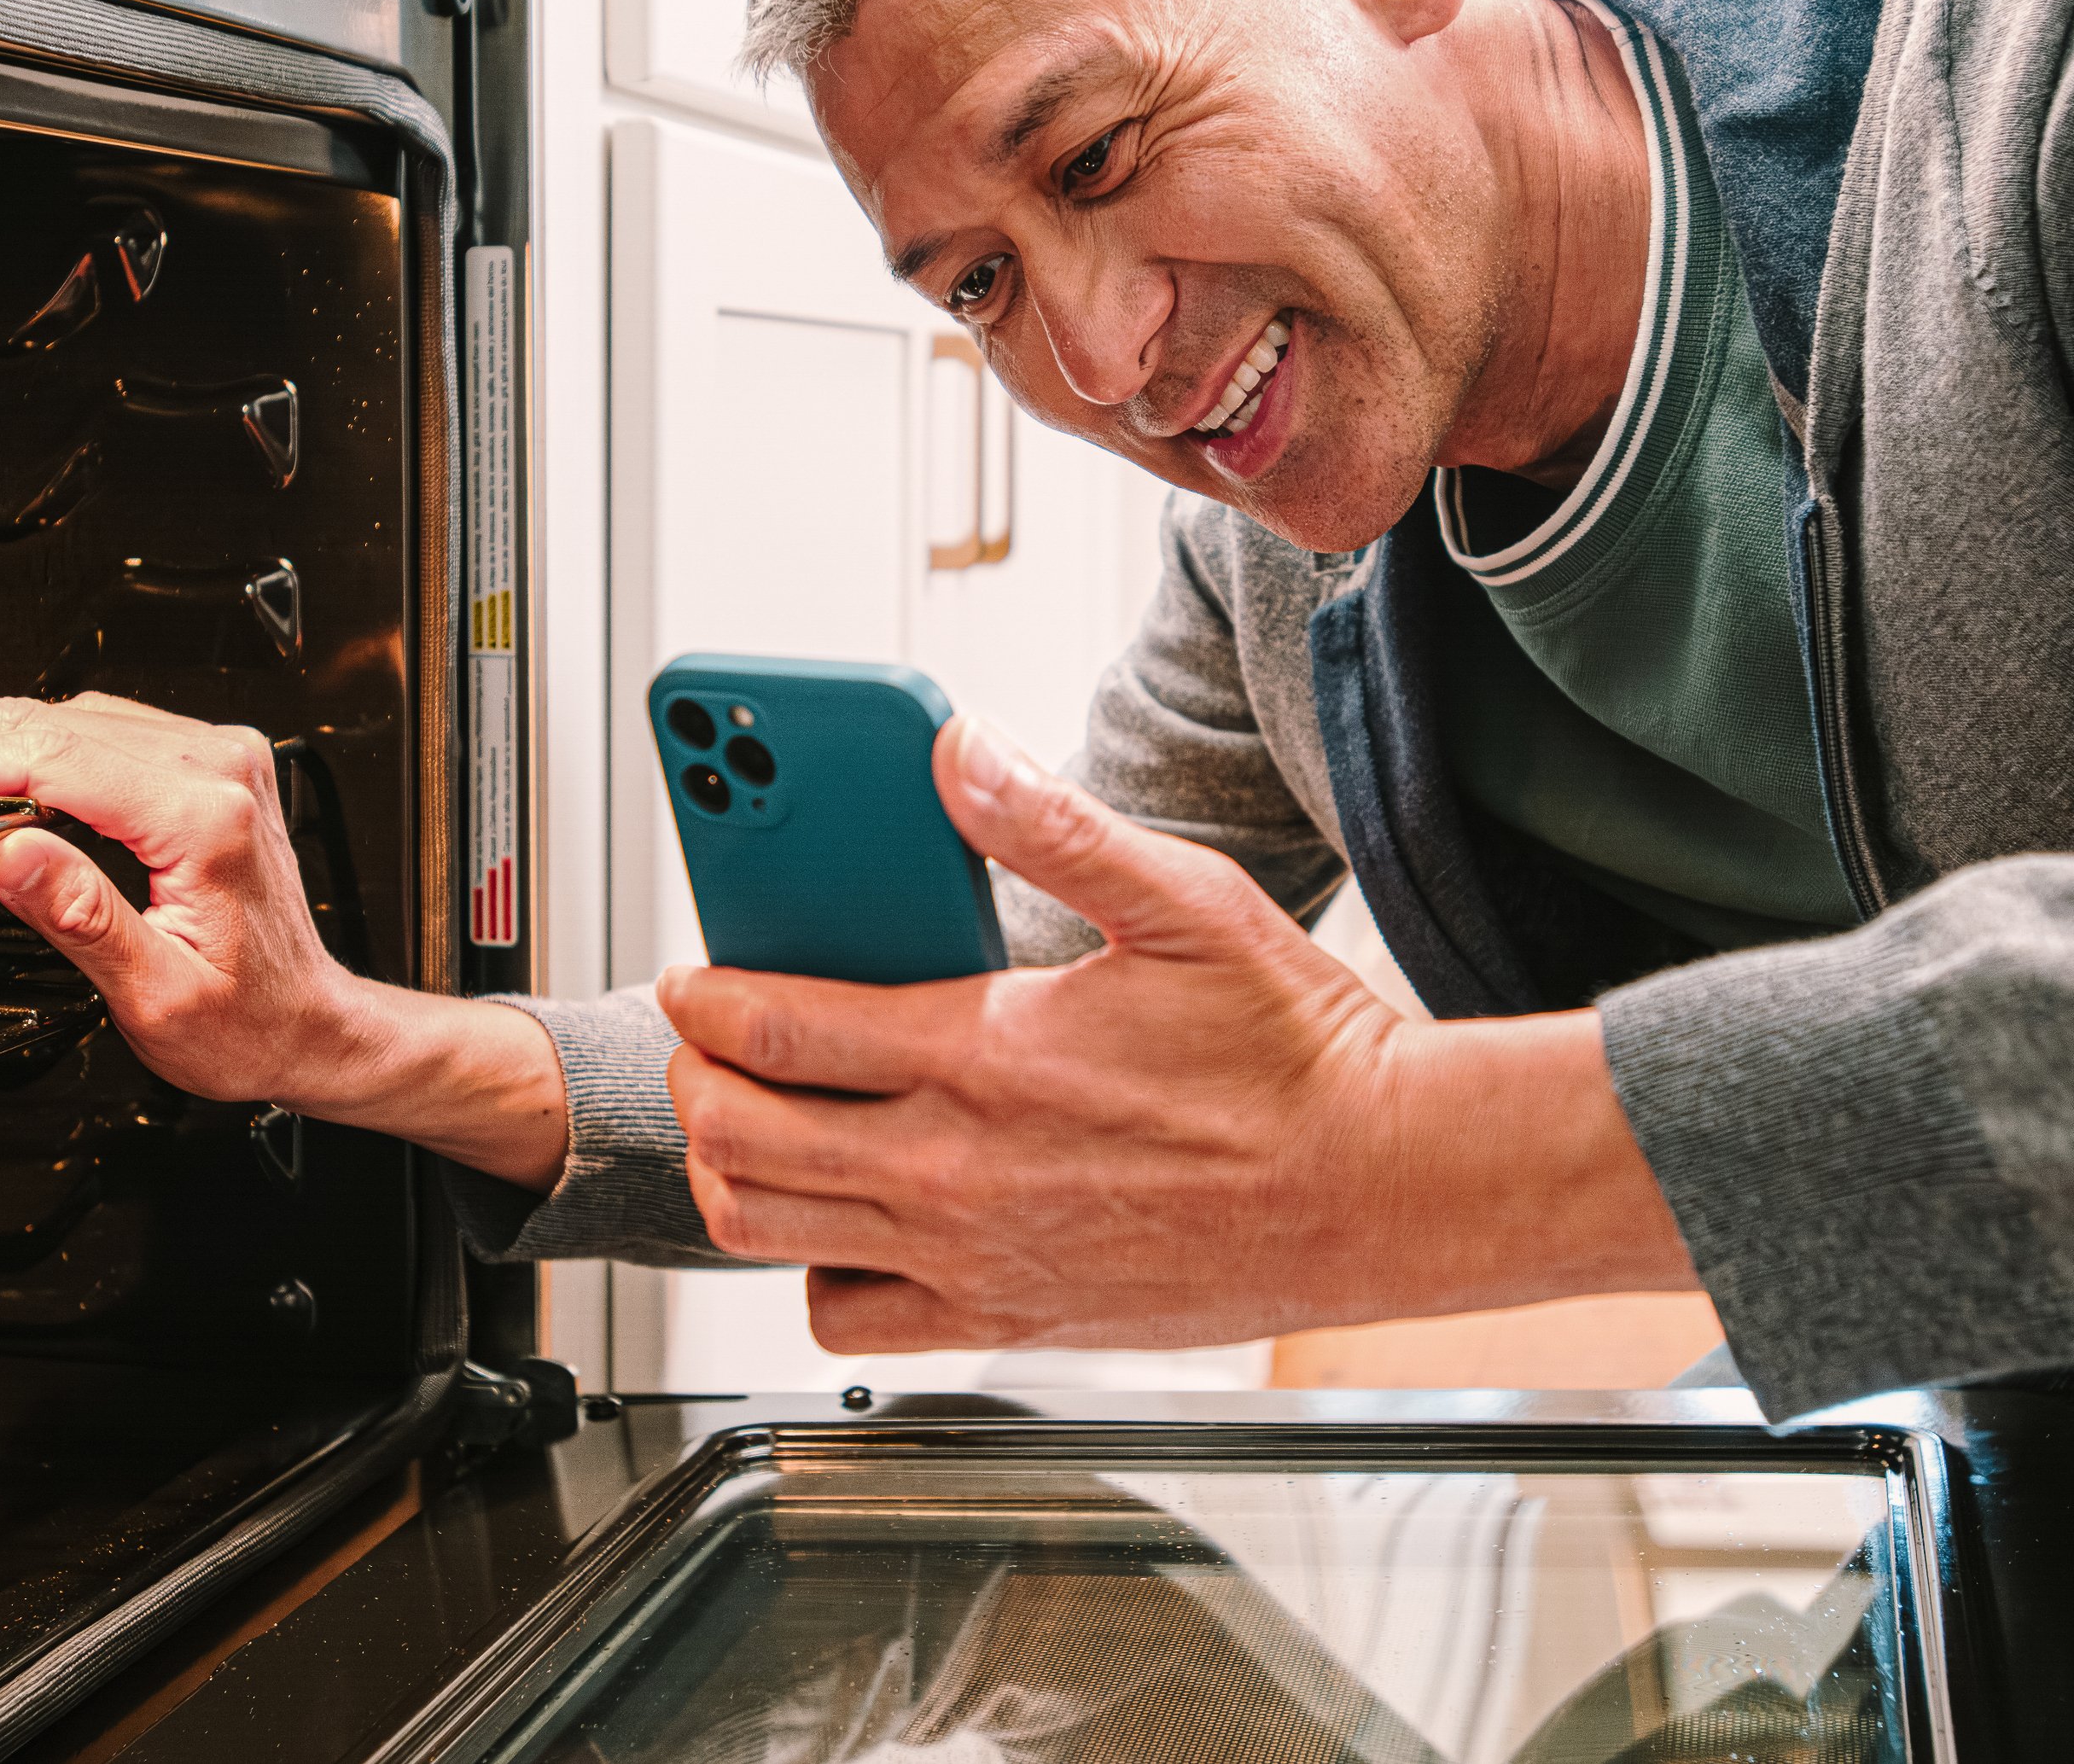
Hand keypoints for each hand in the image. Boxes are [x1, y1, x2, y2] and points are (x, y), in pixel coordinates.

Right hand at [0, 694, 567, 1187]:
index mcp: (204, 816)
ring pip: (76, 716)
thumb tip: (4, 853)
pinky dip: (33, 739)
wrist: (312, 1023)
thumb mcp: (156, 991)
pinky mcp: (209, 765)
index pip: (50, 762)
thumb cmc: (250, 1021)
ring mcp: (218, 758)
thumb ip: (79, 915)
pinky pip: (104, 728)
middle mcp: (219, 768)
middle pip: (57, 725)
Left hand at [661, 715, 1695, 1351]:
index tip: (694, 979)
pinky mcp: (1004, 1320)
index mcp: (985, 1056)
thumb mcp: (1185, 899)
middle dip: (696, 1081)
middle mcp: (957, 1170)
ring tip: (751, 1124)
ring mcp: (971, 1258)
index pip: (776, 1031)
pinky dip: (817, 1269)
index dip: (706, 998)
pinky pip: (845, 1320)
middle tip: (709, 1045)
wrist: (1379, 1189)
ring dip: (733, 1173)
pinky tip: (848, 1217)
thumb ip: (1054, 824)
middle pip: (741, 1137)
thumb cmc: (1295, 1051)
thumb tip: (958, 752)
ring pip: (768, 1232)